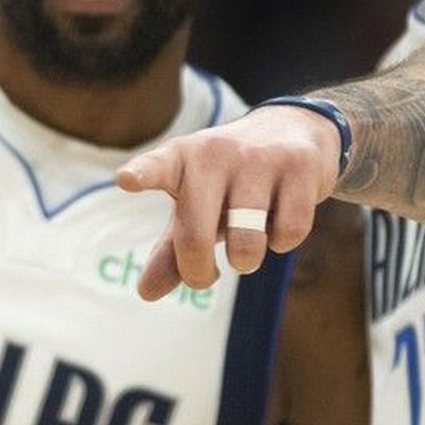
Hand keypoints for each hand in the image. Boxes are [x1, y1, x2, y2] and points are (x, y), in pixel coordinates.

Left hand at [115, 105, 340, 299]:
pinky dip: (282, 241)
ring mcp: (259, 157)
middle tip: (207, 275)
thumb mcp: (196, 206)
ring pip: (247, 243)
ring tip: (247, 245)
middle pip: (195, 236)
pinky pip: (288, 233)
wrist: (295, 131)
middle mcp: (216, 153)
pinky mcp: (298, 166)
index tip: (126, 180)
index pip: (157, 167)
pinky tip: (280, 220)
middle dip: (199, 272)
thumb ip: (171, 248)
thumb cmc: (231, 180)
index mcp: (182, 159)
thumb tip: (146, 293)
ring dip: (247, 260)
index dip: (142, 174)